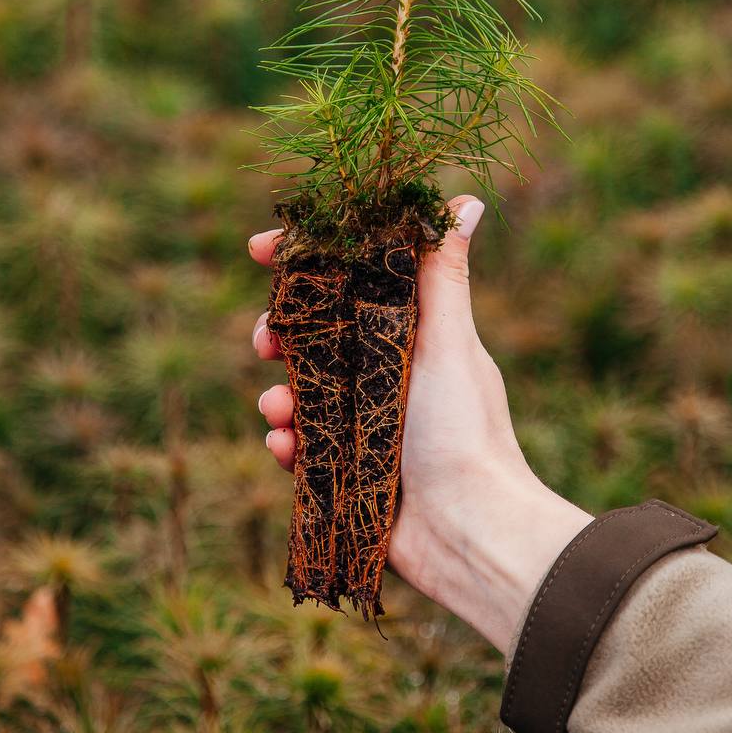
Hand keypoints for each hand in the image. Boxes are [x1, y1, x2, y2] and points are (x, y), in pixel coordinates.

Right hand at [248, 195, 591, 653]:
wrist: (468, 531)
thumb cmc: (465, 430)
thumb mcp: (450, 342)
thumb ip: (444, 275)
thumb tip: (466, 201)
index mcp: (408, 335)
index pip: (349, 282)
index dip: (305, 263)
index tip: (264, 247)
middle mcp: (383, 374)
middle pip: (311, 336)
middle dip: (279, 332)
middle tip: (266, 339)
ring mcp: (362, 423)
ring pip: (297, 392)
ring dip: (277, 394)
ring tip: (279, 409)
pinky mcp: (345, 471)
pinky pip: (299, 447)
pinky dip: (287, 444)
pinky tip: (287, 448)